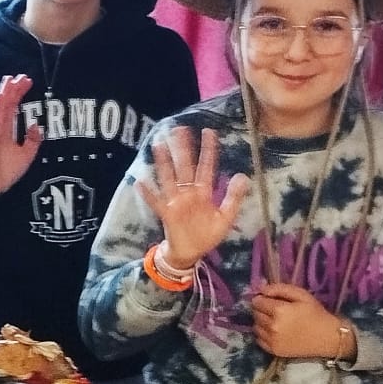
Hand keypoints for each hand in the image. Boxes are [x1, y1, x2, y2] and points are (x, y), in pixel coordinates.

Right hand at [0, 73, 44, 194]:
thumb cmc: (9, 171)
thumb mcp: (28, 154)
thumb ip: (33, 140)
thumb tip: (37, 126)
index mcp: (7, 131)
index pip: (13, 107)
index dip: (19, 94)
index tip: (28, 81)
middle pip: (5, 104)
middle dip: (12, 90)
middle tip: (21, 76)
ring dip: (3, 94)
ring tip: (9, 81)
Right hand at [135, 126, 249, 270]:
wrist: (192, 254)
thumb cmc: (207, 235)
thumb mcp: (226, 217)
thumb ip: (233, 197)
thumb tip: (241, 175)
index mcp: (204, 192)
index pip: (206, 166)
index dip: (208, 150)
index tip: (208, 132)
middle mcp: (189, 193)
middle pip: (185, 167)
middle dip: (183, 149)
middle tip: (179, 129)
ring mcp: (177, 202)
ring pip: (170, 178)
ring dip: (164, 163)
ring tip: (159, 146)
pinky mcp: (167, 214)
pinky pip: (157, 202)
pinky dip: (149, 194)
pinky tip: (141, 182)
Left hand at [249, 282, 351, 359]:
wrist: (329, 337)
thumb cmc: (316, 314)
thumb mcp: (302, 295)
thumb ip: (280, 289)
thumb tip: (262, 290)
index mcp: (279, 310)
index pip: (257, 302)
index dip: (261, 299)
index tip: (268, 299)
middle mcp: (272, 326)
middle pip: (255, 314)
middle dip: (261, 310)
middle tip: (273, 310)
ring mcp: (272, 340)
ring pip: (256, 327)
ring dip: (261, 322)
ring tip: (274, 321)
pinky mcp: (274, 350)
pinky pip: (259, 340)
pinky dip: (263, 334)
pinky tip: (274, 332)